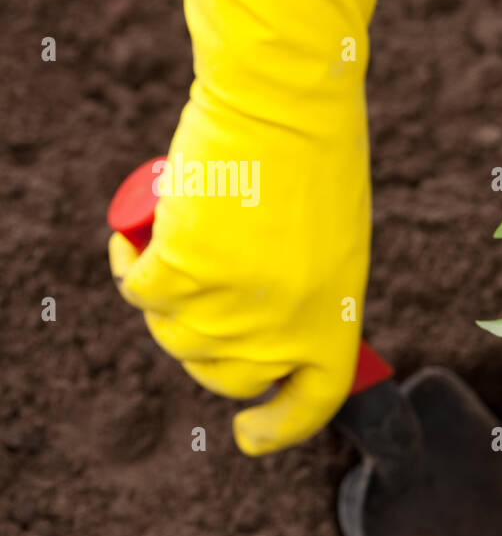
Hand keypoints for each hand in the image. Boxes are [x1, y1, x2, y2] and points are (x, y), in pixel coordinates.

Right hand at [109, 0, 390, 453]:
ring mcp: (231, 304)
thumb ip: (308, 296)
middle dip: (208, 354)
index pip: (311, 402)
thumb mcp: (335, 246)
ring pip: (176, 335)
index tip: (249, 434)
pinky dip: (131, 264)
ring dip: (167, 305)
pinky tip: (136, 241)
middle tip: (202, 307)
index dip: (278, 427)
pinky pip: (139, 289)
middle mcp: (285, 327)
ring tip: (179, 251)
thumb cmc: (318, 161)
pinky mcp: (182, 268)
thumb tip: (269, 331)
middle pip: (228, 376)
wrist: (287, 101)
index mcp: (337, 320)